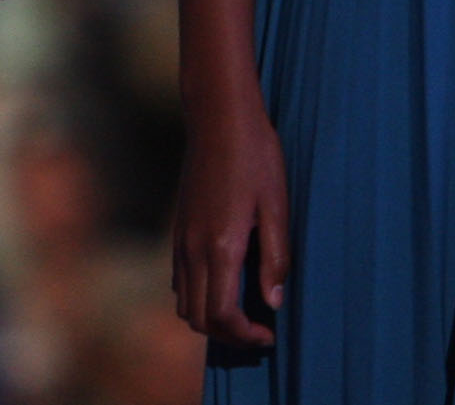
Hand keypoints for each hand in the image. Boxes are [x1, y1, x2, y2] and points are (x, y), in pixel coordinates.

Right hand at [173, 101, 290, 347]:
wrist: (219, 118)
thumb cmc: (255, 157)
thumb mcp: (277, 206)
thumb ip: (276, 258)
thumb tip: (275, 302)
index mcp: (220, 247)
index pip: (221, 315)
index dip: (244, 335)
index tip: (269, 335)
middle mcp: (192, 249)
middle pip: (197, 317)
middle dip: (227, 335)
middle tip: (259, 331)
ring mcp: (180, 240)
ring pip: (183, 302)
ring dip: (210, 317)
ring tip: (244, 313)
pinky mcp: (178, 229)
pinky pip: (180, 279)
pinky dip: (198, 295)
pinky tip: (225, 283)